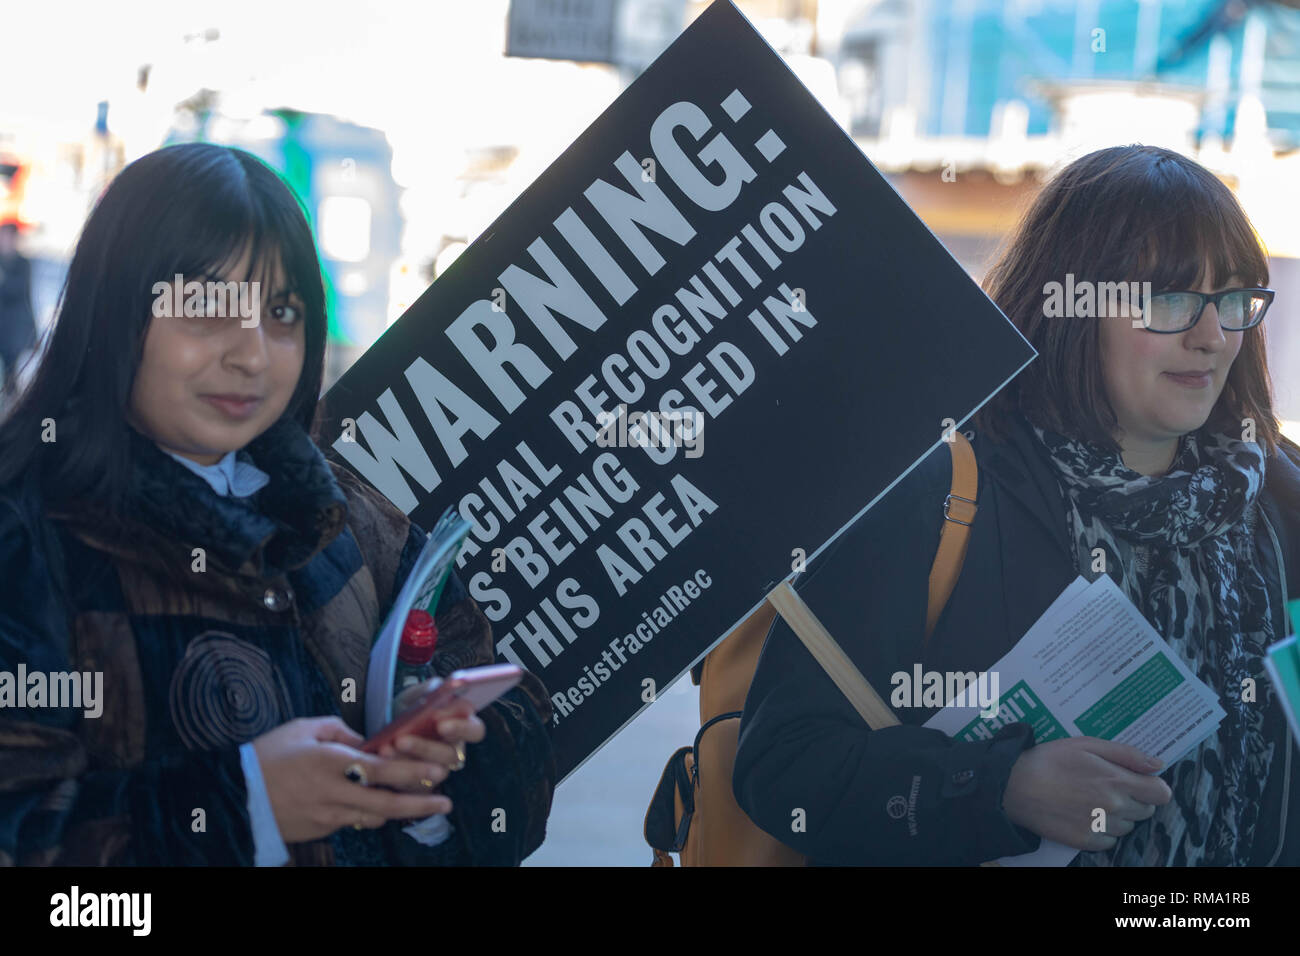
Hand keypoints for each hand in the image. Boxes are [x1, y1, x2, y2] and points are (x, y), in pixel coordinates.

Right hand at [251, 716, 452, 842]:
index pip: (381, 769)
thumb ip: (340, 732)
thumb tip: (366, 742)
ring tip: (420, 802)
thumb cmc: (267, 756)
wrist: (234, 796)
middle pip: (385, 804)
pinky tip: (376, 806)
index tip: (437, 771)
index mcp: (330, 763)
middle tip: (445, 803)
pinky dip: (368, 814)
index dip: (412, 772)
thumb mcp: (303, 729)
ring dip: (396, 810)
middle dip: (420, 804)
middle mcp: (333, 793)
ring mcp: (326, 816)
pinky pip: (352, 822)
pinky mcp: (320, 830)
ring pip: (373, 817)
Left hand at [374, 696, 486, 792]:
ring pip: (430, 773)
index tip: (441, 723)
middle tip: (402, 739)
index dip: (461, 728)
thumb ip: (430, 691)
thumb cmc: (411, 709)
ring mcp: (438, 771)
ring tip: (386, 748)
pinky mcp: (419, 786)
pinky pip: (412, 785)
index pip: (475, 730)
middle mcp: (454, 751)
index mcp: (462, 726)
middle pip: (450, 755)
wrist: (389, 728)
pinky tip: (381, 758)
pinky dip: (395, 772)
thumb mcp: (419, 694)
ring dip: (406, 761)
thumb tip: (437, 689)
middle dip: (425, 747)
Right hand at [1001, 736, 1171, 850]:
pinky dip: (1102, 831)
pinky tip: (1082, 815)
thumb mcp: (1086, 744)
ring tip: (1090, 800)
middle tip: (1106, 787)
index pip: (1161, 793)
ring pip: (1127, 827)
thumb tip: (1157, 765)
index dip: (1152, 786)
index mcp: (1116, 780)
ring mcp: (1100, 826)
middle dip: (1133, 799)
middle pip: (1146, 811)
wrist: (1013, 786)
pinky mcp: (1085, 842)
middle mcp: (1113, 807)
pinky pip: (1109, 841)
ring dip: (1118, 816)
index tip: (1138, 782)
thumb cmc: (1050, 760)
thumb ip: (1125, 753)